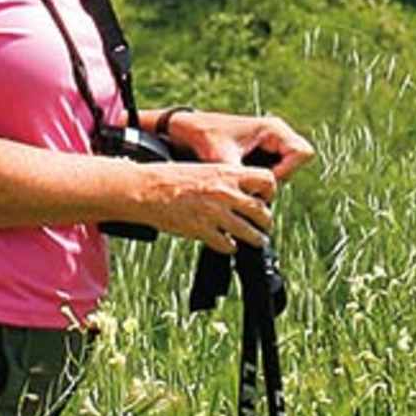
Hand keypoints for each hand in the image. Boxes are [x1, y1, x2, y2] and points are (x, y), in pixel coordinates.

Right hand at [136, 157, 277, 253]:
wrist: (146, 188)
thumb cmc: (170, 177)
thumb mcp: (204, 168)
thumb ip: (225, 179)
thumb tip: (241, 191)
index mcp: (226, 172)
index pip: (266, 180)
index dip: (268, 191)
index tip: (264, 197)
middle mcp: (225, 192)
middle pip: (262, 211)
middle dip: (265, 221)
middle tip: (264, 225)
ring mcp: (215, 213)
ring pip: (250, 232)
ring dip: (255, 238)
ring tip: (256, 240)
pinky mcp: (203, 230)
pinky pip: (227, 244)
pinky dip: (230, 247)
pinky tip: (228, 245)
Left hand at [161, 109, 316, 182]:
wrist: (184, 129)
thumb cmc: (202, 136)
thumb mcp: (222, 159)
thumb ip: (240, 179)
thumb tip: (251, 203)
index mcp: (272, 128)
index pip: (302, 153)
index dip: (287, 171)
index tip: (262, 181)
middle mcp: (276, 134)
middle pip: (297, 163)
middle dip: (279, 179)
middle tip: (254, 187)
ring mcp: (270, 144)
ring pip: (287, 170)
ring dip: (269, 182)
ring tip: (245, 185)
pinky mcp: (262, 153)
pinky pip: (274, 171)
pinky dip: (261, 181)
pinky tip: (242, 184)